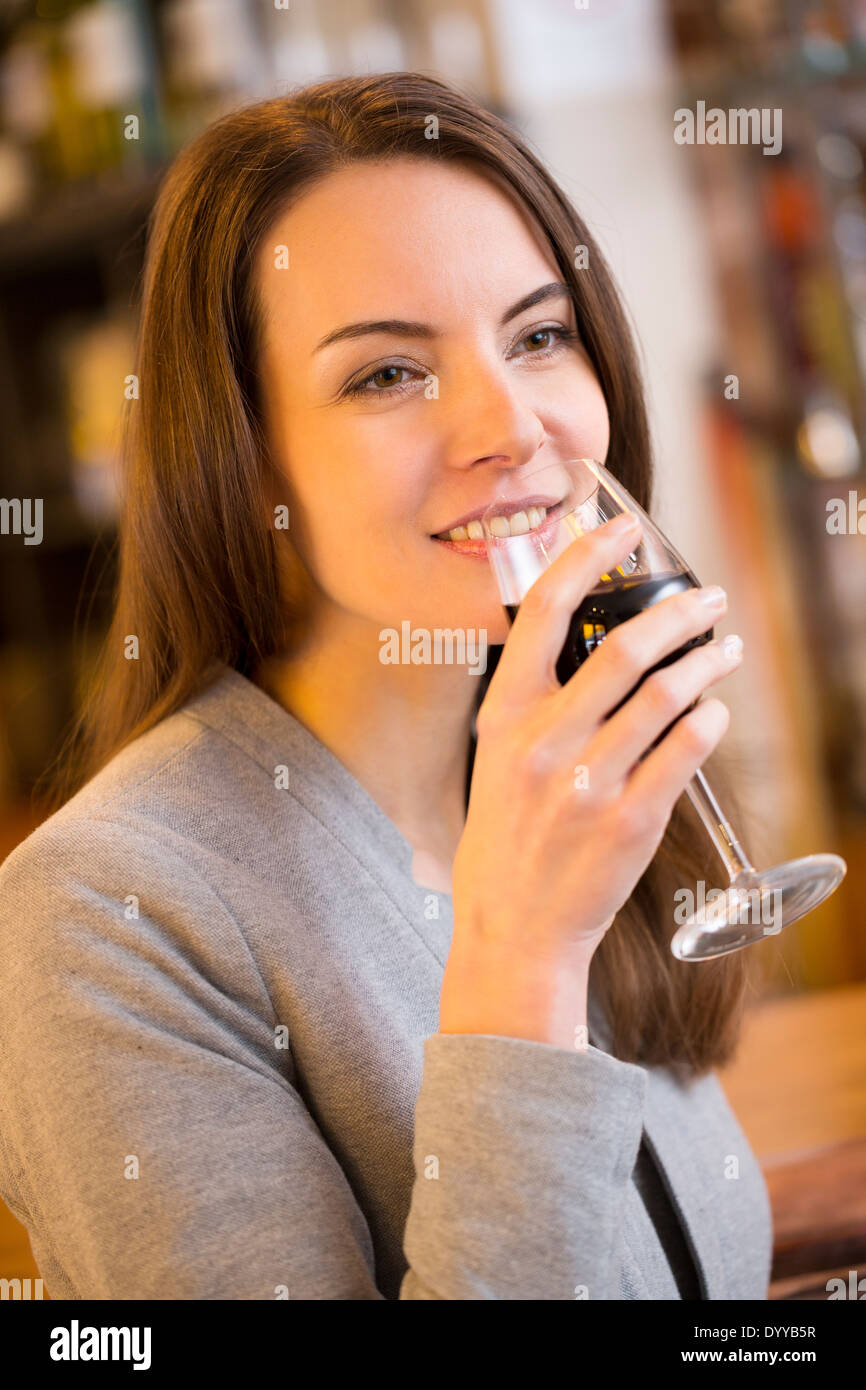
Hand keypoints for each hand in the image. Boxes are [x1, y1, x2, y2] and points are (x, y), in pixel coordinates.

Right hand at [441, 515, 739, 1043]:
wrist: (511, 929)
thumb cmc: (503, 842)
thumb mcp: (494, 762)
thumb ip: (533, 706)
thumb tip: (588, 647)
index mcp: (503, 715)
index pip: (544, 609)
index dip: (588, 556)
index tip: (622, 529)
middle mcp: (544, 740)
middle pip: (626, 645)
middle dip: (682, 611)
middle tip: (710, 600)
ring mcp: (589, 780)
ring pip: (668, 694)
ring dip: (708, 661)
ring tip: (726, 649)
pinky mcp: (631, 819)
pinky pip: (686, 750)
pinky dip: (709, 720)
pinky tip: (715, 710)